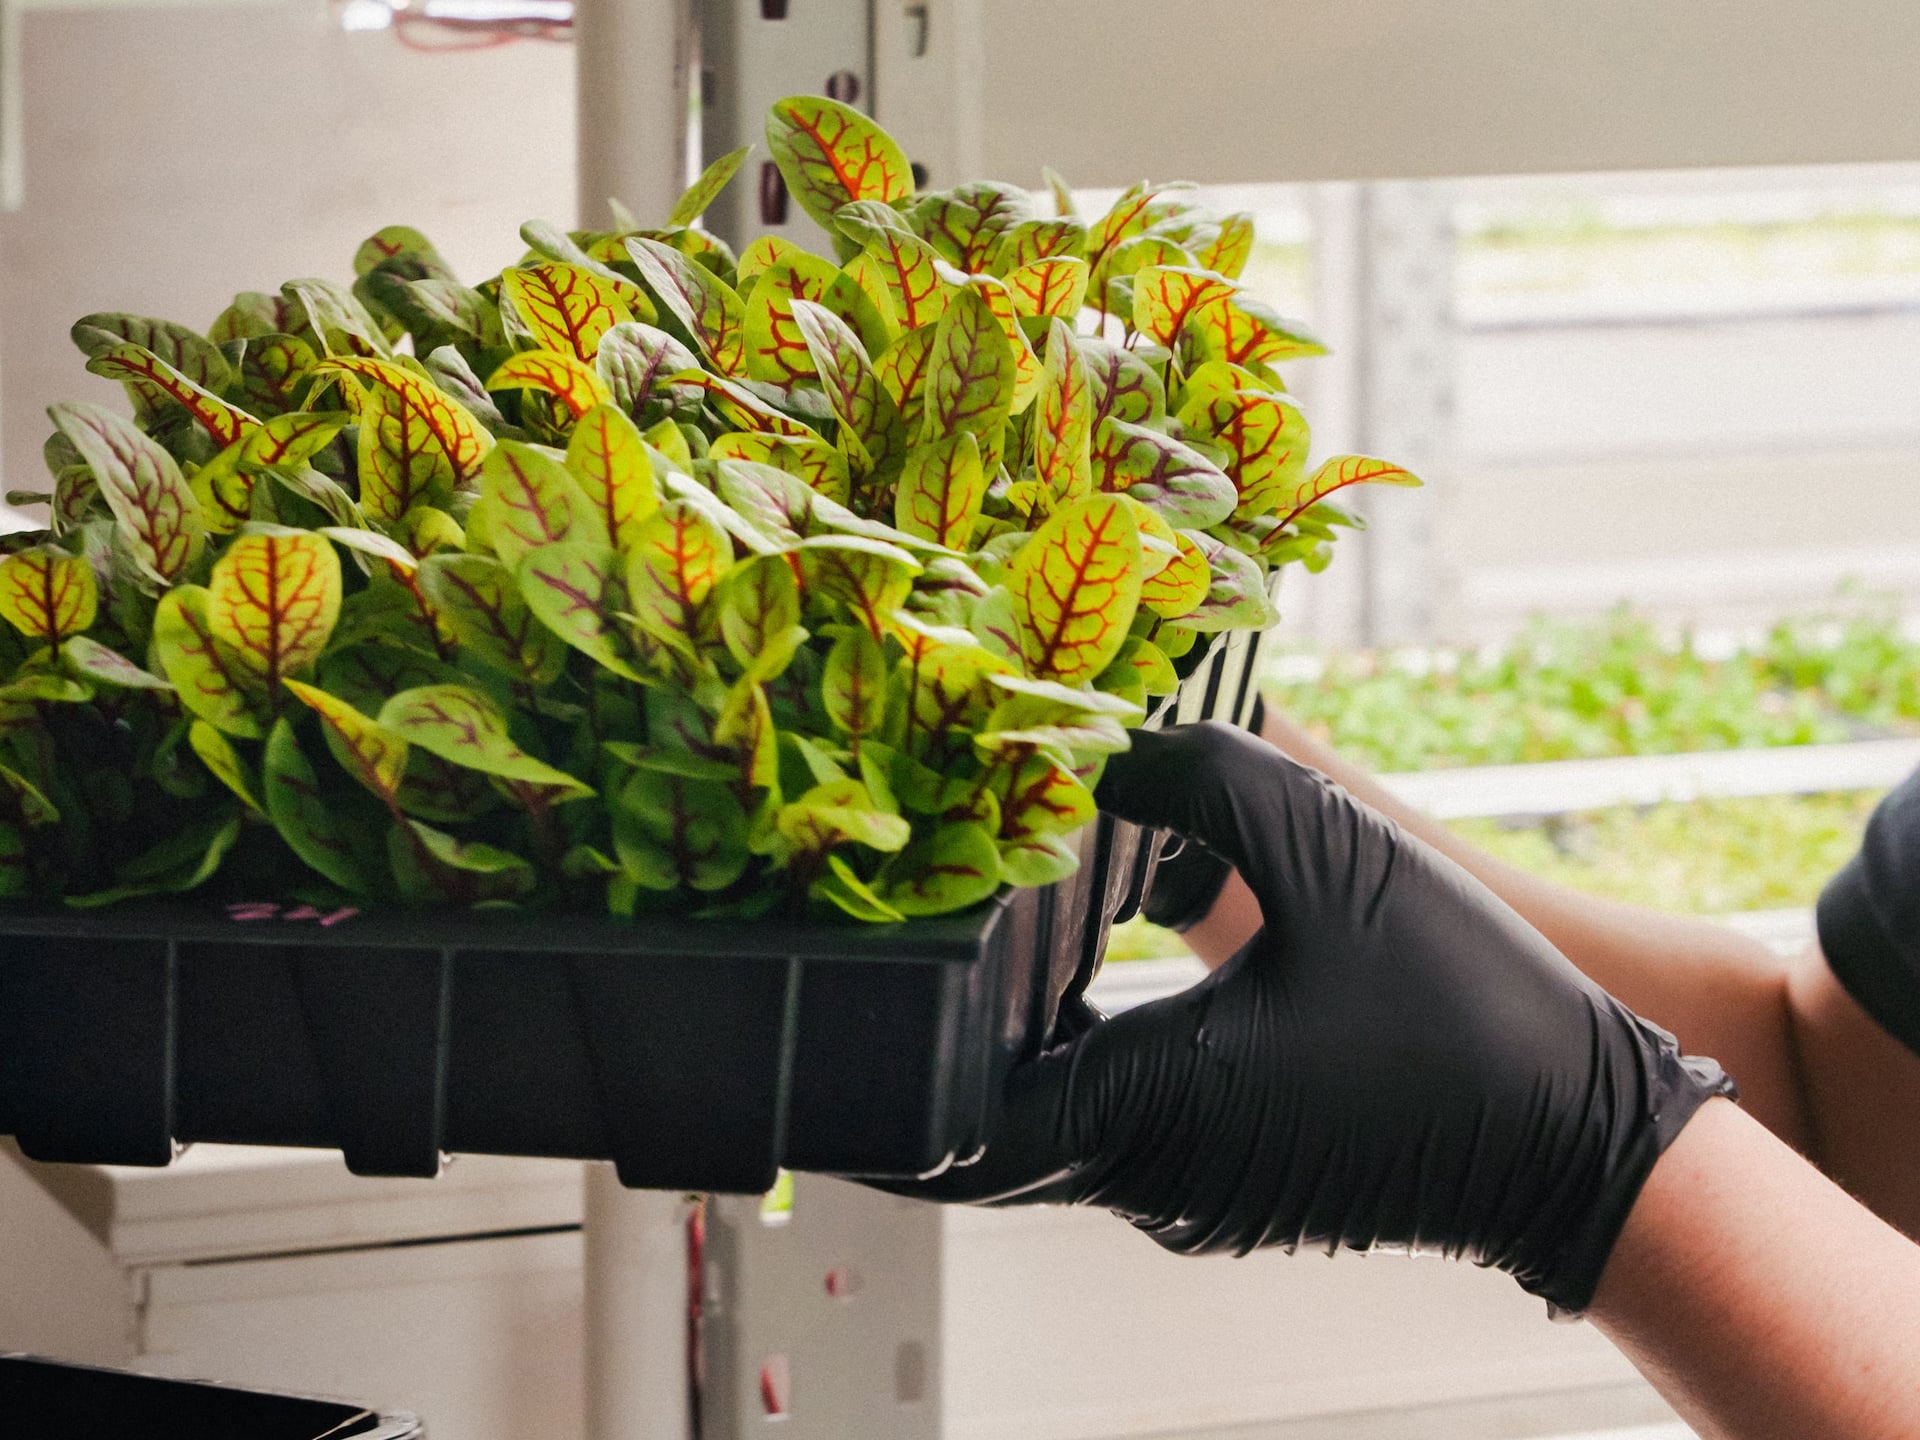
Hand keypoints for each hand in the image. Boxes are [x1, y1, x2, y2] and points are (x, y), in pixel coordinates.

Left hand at [910, 722, 1733, 1313]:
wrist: (1581, 1140)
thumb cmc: (1471, 1015)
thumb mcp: (1337, 856)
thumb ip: (1205, 781)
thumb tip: (1105, 755)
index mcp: (1150, 1113)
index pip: (954, 1119)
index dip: (891, 1046)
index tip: (861, 965)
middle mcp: (1146, 1173)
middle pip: (981, 1114)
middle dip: (940, 1018)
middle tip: (912, 917)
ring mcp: (1181, 1189)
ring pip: (1042, 1115)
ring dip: (1007, 1027)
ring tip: (987, 920)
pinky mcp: (1219, 1177)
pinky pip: (1102, 1118)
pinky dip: (1068, 1046)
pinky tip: (1076, 961)